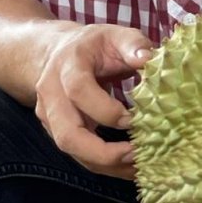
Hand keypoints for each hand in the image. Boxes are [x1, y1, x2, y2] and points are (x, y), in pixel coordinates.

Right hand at [34, 24, 152, 178]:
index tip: (134, 118)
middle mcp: (52, 94)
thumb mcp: (113, 35)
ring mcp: (50, 117)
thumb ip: (133, 44)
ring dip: (106, 165)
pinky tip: (130, 167)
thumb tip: (151, 60)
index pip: (79, 91)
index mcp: (67, 67)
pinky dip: (105, 166)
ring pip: (72, 151)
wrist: (56, 53)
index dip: (106, 110)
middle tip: (135, 154)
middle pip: (67, 134)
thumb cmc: (92, 46)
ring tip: (138, 166)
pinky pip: (79, 155)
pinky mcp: (57, 132)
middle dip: (102, 152)